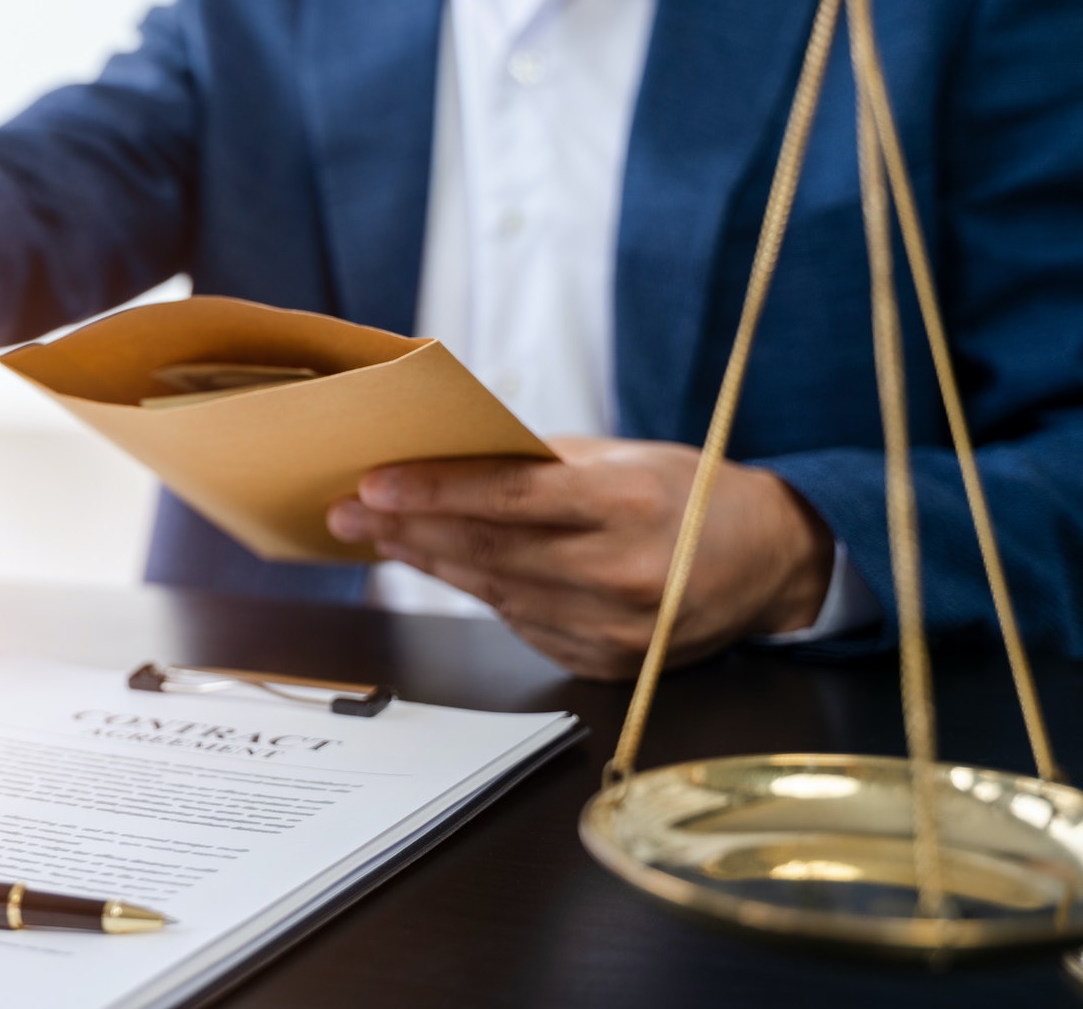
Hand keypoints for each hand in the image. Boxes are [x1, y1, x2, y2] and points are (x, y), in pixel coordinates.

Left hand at [326, 437, 834, 679]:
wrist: (773, 564)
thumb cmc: (692, 493)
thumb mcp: (627, 458)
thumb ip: (542, 463)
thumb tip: (452, 455)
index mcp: (631, 507)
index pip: (511, 500)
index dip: (435, 492)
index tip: (373, 482)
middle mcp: (622, 575)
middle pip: (489, 552)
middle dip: (406, 529)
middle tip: (345, 510)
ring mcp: (615, 630)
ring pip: (496, 593)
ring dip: (428, 563)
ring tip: (377, 533)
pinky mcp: (608, 664)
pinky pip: (523, 624)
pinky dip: (479, 593)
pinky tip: (438, 567)